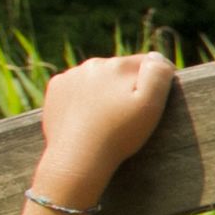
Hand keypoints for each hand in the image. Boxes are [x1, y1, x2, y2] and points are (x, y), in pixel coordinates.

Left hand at [32, 52, 175, 208]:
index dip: (154, 81)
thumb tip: (156, 56)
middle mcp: (94, 64)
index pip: (147, 63)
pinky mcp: (56, 88)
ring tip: (107, 117)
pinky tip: (87, 116)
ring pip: (97, 77)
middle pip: (120, 69)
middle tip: (129, 114)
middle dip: (127, 85)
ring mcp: (72, 75)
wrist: (78, 158)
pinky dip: (83, 96)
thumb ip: (158, 75)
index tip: (153, 103)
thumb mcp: (150, 106)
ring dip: (104, 90)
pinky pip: (76, 86)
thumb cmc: (119, 135)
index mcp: (119, 65)